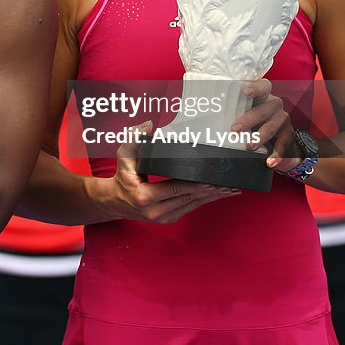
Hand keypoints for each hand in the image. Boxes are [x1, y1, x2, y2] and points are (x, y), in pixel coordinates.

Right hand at [106, 122, 239, 223]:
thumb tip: (149, 125)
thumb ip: (134, 138)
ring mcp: (163, 218)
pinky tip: (217, 195)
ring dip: (212, 198)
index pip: (176, 189)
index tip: (212, 181)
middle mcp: (155, 211)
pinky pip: (190, 209)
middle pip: (189, 199)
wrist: (115, 201)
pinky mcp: (169, 219)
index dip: (195, 185)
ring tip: (229, 190)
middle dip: (211, 192)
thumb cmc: (122, 176)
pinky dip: (205, 201)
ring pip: (193, 206)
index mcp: (145, 196)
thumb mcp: (124, 155)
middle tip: (228, 184)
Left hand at [230, 78, 301, 171]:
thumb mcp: (244, 110)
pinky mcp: (288, 134)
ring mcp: (282, 119)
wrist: (278, 135)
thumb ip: (229, 110)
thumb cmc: (254, 118)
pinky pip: (282, 145)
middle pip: (262, 110)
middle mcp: (274, 104)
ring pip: (271, 127)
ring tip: (249, 146)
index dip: (255, 88)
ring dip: (259, 137)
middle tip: (235, 129)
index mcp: (263, 95)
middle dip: (248, 120)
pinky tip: (269, 162)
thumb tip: (198, 113)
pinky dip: (275, 155)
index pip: (262, 86)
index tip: (245, 92)